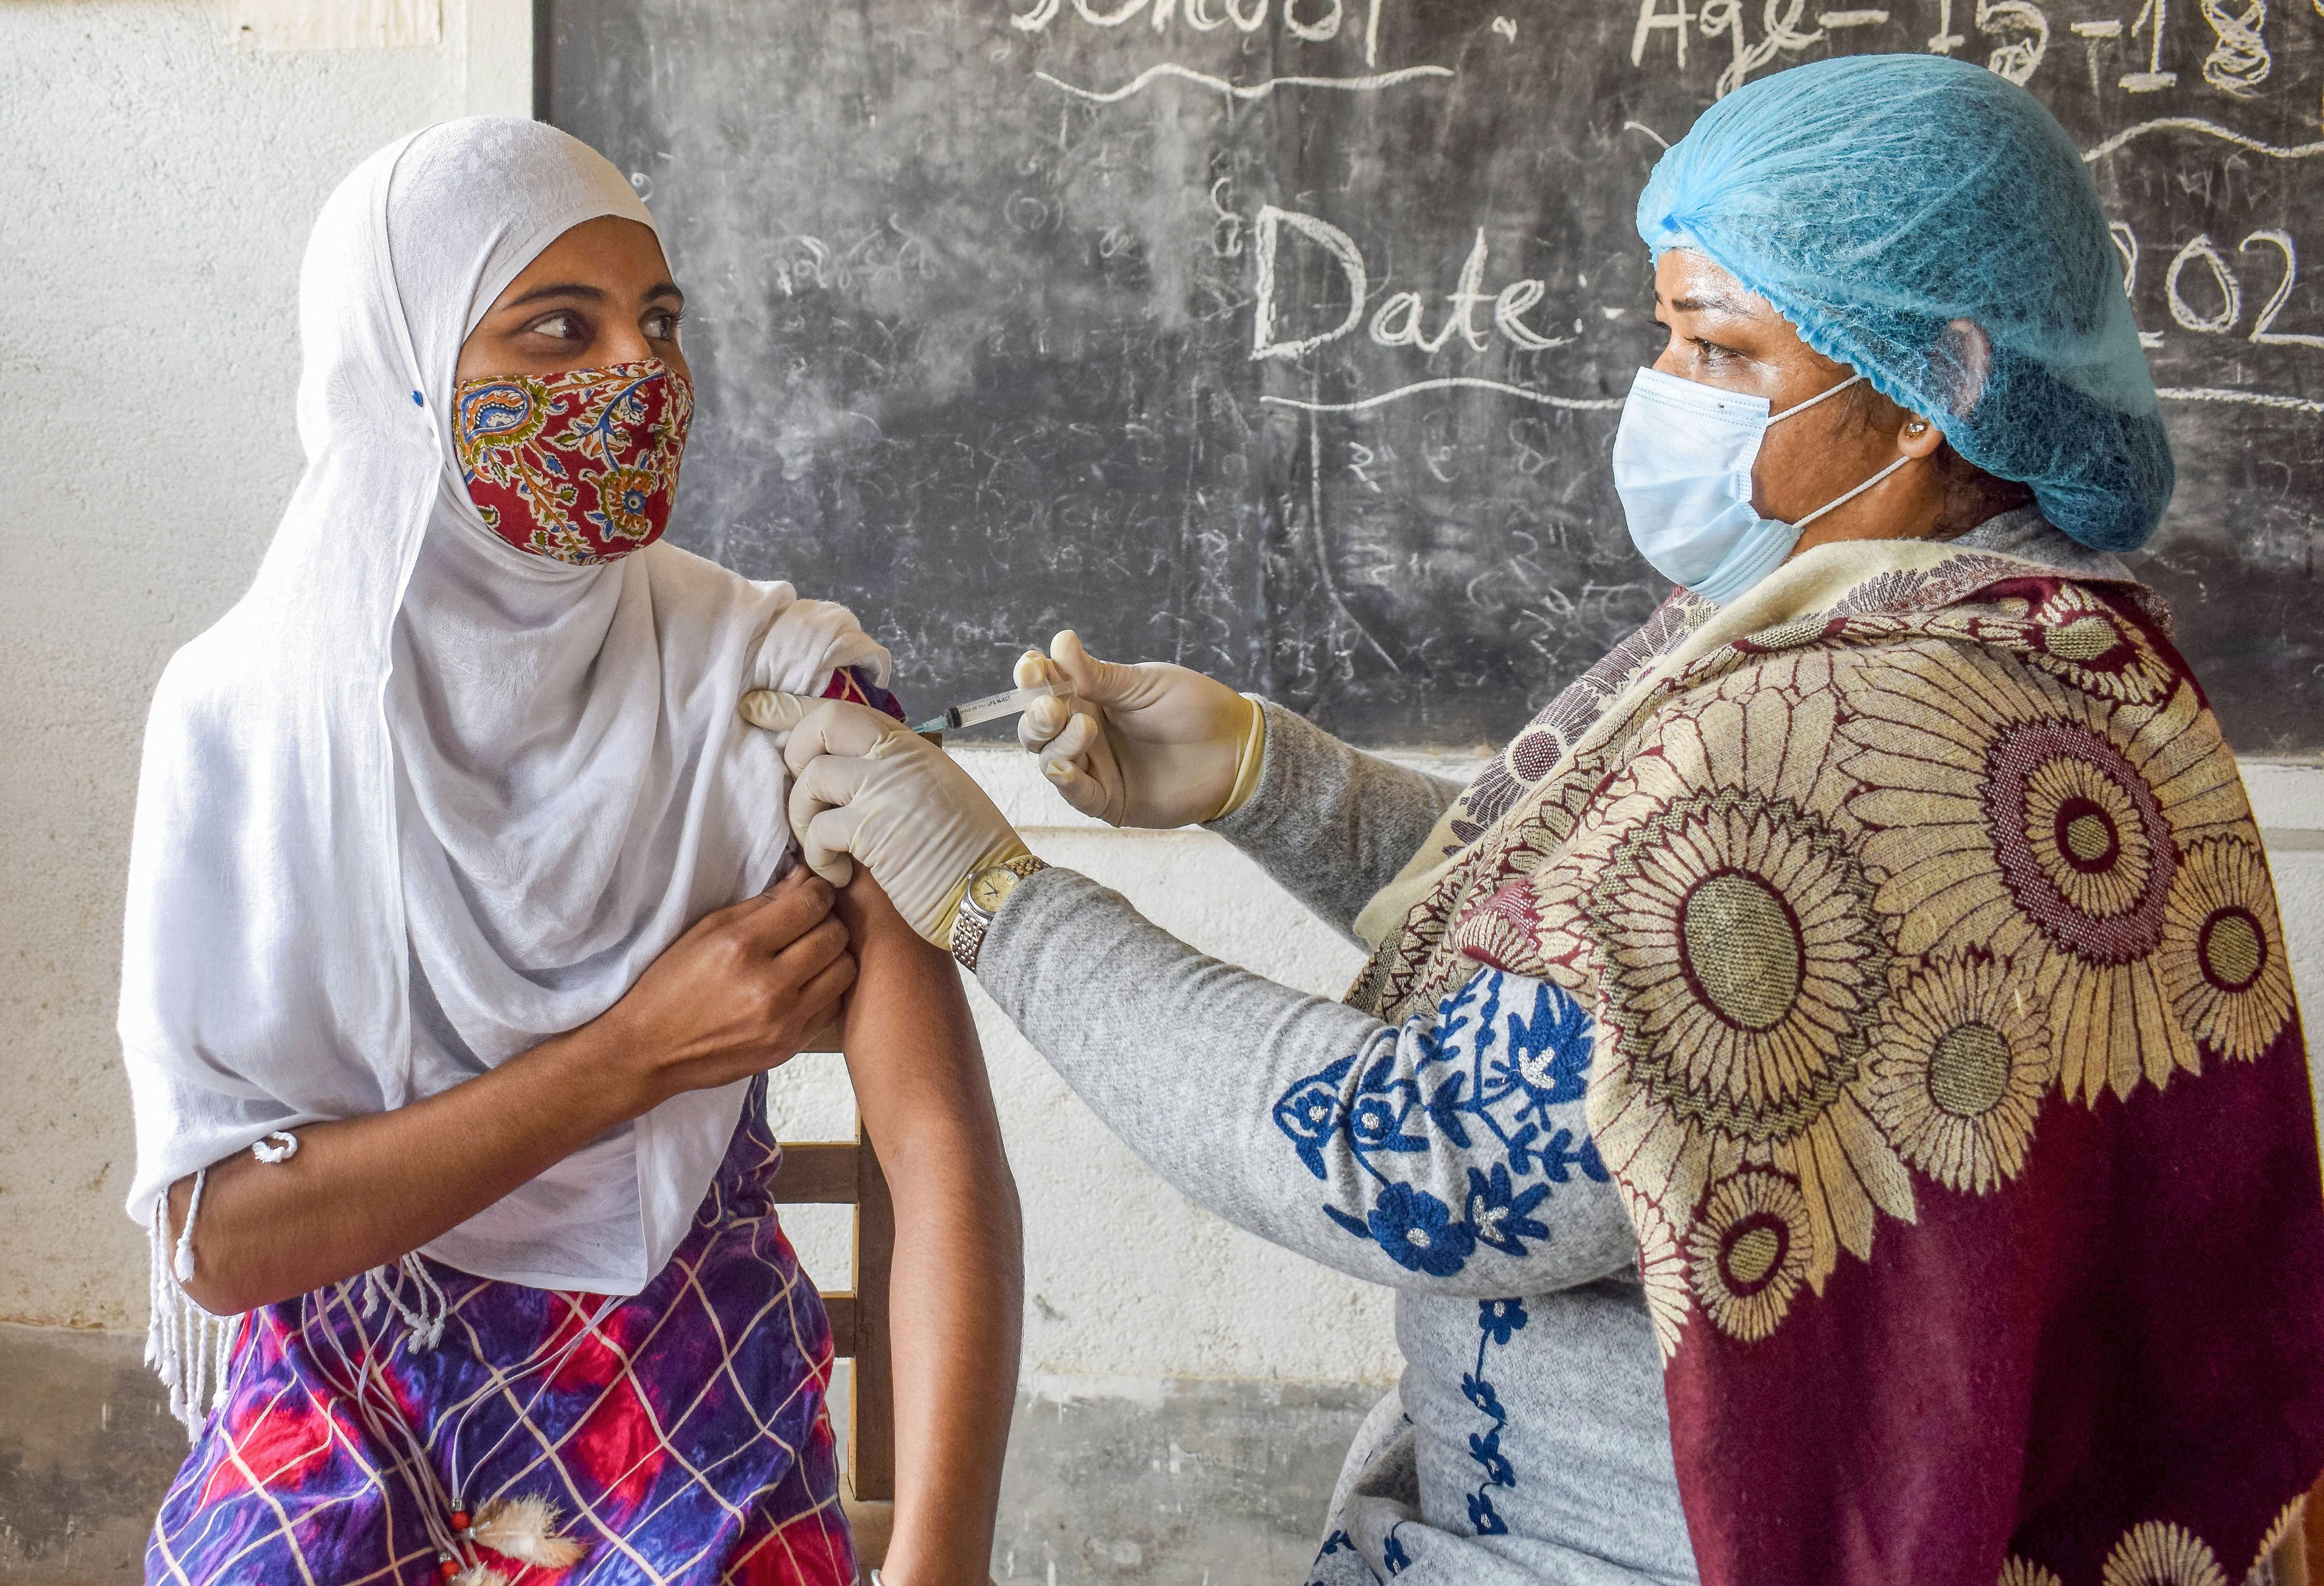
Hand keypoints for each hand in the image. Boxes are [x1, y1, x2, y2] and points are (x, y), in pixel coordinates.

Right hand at [592, 869, 855, 1105]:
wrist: (649, 1050)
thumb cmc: (672, 984)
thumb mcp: (706, 931)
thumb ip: (761, 904)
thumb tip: (804, 878)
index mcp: (741, 947)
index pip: (811, 903)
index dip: (819, 889)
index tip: (813, 890)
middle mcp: (767, 985)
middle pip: (835, 935)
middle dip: (829, 920)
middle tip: (811, 921)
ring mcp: (783, 1020)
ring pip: (845, 970)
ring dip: (834, 955)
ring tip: (811, 952)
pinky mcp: (790, 1045)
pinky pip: (835, 1006)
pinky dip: (827, 989)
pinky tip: (805, 983)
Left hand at [739, 693, 1027, 946]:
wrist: (1001, 893)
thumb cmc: (970, 857)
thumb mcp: (938, 797)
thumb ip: (896, 778)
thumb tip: (848, 778)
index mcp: (912, 748)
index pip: (846, 710)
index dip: (793, 709)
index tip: (758, 708)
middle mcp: (899, 757)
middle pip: (821, 722)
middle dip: (795, 756)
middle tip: (802, 797)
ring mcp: (887, 788)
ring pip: (811, 777)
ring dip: (802, 817)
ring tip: (822, 848)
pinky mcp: (874, 830)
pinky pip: (819, 831)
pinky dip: (818, 858)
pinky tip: (838, 876)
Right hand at [1014, 630, 1260, 827]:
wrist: (1236, 749)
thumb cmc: (1194, 707)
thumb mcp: (1145, 685)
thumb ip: (1100, 676)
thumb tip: (1059, 643)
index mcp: (1089, 698)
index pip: (1045, 688)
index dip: (1032, 678)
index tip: (1032, 667)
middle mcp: (1083, 733)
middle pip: (1037, 727)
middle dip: (1038, 714)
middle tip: (1053, 706)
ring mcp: (1093, 768)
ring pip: (1049, 759)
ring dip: (1057, 743)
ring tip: (1084, 728)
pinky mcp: (1108, 800)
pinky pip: (1075, 794)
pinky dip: (1065, 780)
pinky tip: (1063, 766)